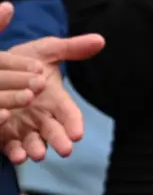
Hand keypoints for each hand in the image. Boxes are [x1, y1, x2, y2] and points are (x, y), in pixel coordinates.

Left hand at [0, 5, 103, 162]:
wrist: (0, 70)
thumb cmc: (25, 61)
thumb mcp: (47, 50)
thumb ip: (71, 48)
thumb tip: (100, 40)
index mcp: (55, 99)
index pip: (69, 112)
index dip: (74, 123)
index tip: (78, 134)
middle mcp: (41, 116)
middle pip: (53, 131)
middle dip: (59, 140)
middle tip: (66, 150)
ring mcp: (23, 127)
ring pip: (32, 142)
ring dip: (35, 149)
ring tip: (37, 154)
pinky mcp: (5, 134)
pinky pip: (9, 145)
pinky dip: (13, 151)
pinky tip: (17, 155)